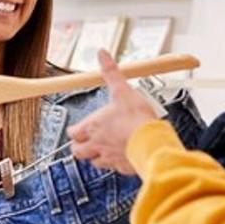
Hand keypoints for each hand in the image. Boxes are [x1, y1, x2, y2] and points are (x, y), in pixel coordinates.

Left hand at [67, 50, 157, 174]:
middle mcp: (97, 145)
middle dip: (79, 147)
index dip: (74, 130)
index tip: (76, 129)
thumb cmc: (135, 119)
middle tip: (84, 142)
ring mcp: (109, 158)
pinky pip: (115, 168)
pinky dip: (116, 163)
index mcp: (93, 127)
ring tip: (102, 150)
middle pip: (78, 152)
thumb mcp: (122, 90)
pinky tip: (122, 157)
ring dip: (95, 157)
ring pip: (94, 163)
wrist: (151, 142)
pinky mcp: (123, 167)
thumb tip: (102, 55)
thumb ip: (111, 72)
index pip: (73, 133)